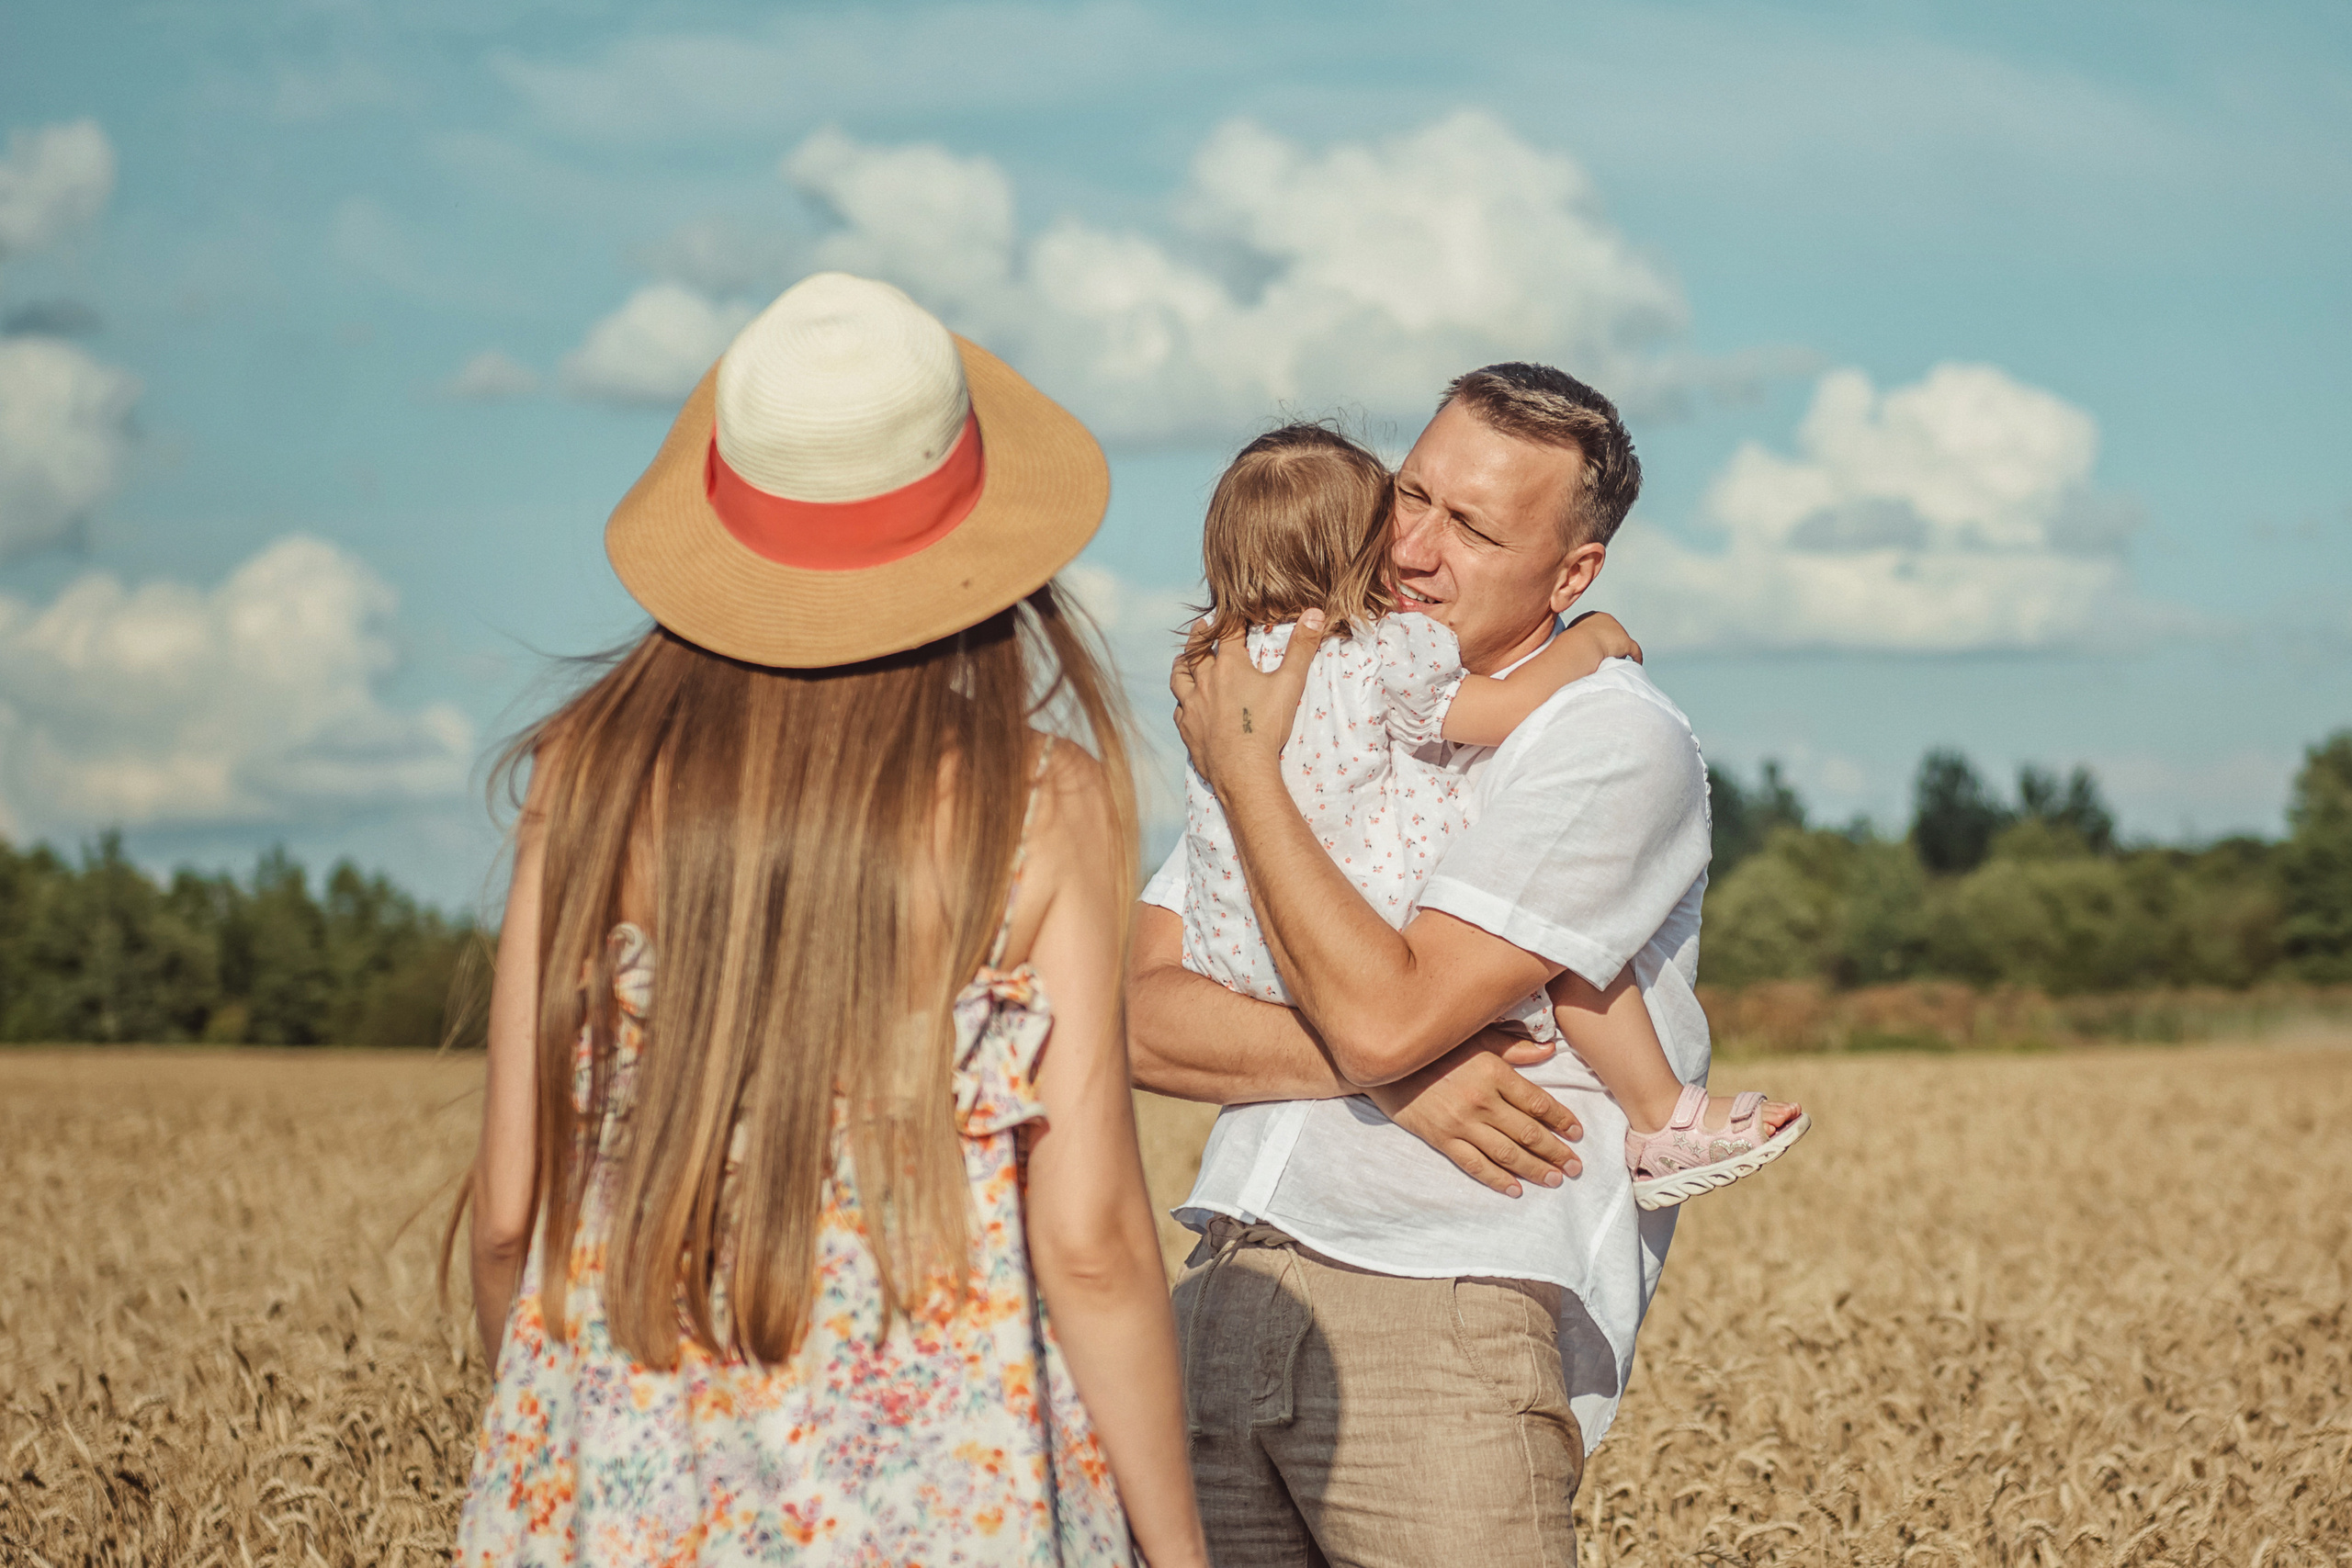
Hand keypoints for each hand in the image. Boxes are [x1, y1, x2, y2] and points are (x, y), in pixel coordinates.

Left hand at [1169, 610, 1328, 793]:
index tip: (1231, 611)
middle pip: (1196, 651)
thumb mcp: (1289, 684)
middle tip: (1201, 626)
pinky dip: (1181, 701)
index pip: (1226, 633)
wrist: (1242, 769)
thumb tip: (1315, 613)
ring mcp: (1192, 706)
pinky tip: (1185, 704)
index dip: (1230, 620)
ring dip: (1181, 665)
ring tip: (1183, 658)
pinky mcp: (1187, 728)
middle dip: (1199, 635)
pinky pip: (1179, 709)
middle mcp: (1205, 682)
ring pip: (1179, 678)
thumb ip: (1301, 648)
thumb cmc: (1267, 726)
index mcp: (1229, 666)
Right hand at [1364, 1029, 1582, 1195]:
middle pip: (1528, 1132)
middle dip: (1556, 1152)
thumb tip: (1550, 1050)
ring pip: (1507, 1153)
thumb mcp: (1476, 1036)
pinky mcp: (1442, 1139)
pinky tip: (1515, 1189)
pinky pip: (1475, 1164)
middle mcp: (1481, 1100)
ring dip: (1534, 1169)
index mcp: (1494, 1072)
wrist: (1387, 1064)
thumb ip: (1514, 1047)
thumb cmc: (1436, 1048)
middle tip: (1575, 1167)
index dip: (1562, 1120)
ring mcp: (1461, 1123)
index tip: (1577, 1133)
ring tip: (1555, 1179)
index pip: (1538, 1102)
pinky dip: (1496, 1179)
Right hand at [1563, 610, 1640, 664]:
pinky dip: (1636, 657)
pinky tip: (1636, 664)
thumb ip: (1571, 641)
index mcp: (1592, 616)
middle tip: (1602, 659)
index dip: (1596, 640)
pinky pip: (1634, 651)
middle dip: (1608, 645)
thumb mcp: (1566, 638)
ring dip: (1618, 652)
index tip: (1593, 650)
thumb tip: (1566, 651)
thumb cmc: (1570, 644)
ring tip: (1612, 664)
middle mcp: (1608, 620)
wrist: (1581, 644)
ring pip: (1621, 643)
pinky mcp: (1626, 642)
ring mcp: (1619, 630)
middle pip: (1611, 634)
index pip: (1598, 627)